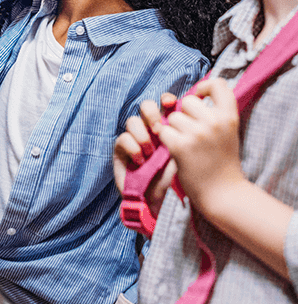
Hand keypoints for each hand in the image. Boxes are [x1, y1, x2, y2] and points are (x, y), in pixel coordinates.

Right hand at [113, 93, 177, 217]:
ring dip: (142, 134)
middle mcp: (150, 130)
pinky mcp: (120, 151)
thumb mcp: (182, 155)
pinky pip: (122, 138)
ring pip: (133, 121)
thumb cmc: (174, 180)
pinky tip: (141, 161)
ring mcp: (134, 139)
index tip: (171, 103)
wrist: (159, 204)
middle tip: (158, 128)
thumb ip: (181, 135)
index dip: (166, 99)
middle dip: (151, 112)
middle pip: (146, 106)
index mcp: (167, 127)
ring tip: (150, 152)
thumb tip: (183, 116)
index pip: (164, 105)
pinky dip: (132, 147)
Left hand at [157, 78, 244, 215]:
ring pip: (172, 117)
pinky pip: (164, 132)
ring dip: (175, 130)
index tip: (200, 99)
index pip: (218, 83)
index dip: (205, 86)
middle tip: (193, 134)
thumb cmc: (223, 161)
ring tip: (188, 146)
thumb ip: (216, 112)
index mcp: (229, 116)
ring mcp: (197, 134)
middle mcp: (214, 122)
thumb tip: (194, 93)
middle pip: (187, 101)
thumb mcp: (228, 131)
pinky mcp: (180, 146)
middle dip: (185, 115)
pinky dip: (167, 141)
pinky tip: (178, 152)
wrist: (223, 194)